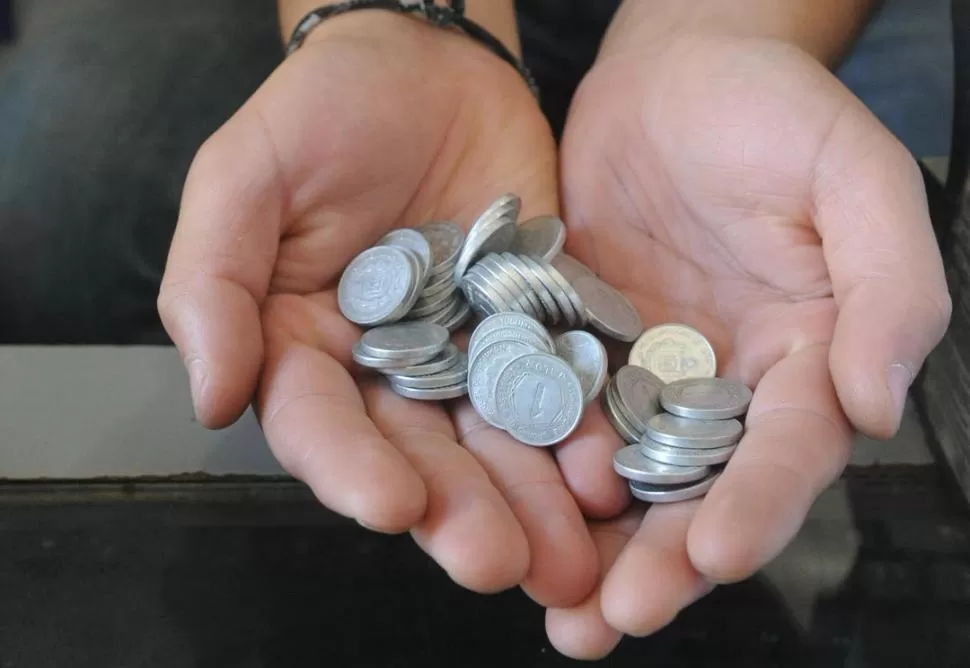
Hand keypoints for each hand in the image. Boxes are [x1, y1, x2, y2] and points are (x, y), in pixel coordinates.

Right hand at [157, 12, 597, 606]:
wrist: (430, 64)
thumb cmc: (325, 110)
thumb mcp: (243, 176)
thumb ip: (211, 284)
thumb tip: (209, 399)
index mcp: (304, 348)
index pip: (320, 425)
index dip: (350, 468)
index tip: (389, 506)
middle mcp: (387, 370)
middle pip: (419, 454)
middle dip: (456, 511)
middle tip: (494, 563)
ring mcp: (467, 356)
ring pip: (497, 441)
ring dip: (529, 501)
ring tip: (564, 559)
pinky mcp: (536, 330)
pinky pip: (562, 387)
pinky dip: (585, 431)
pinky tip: (610, 473)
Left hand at [546, 33, 950, 656]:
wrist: (671, 73)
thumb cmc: (773, 109)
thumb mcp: (853, 176)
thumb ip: (889, 287)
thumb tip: (878, 407)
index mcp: (803, 357)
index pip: (787, 450)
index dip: (759, 505)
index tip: (713, 552)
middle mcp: (722, 384)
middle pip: (697, 489)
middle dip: (660, 560)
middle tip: (613, 620)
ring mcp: (644, 373)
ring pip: (622, 476)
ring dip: (592, 546)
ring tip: (562, 613)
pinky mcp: (577, 348)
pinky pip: (555, 416)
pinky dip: (535, 470)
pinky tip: (507, 513)